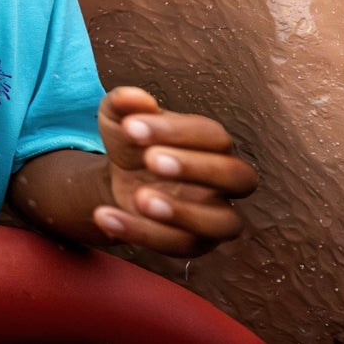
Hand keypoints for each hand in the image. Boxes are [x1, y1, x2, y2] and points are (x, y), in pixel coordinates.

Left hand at [93, 86, 257, 257]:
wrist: (119, 179)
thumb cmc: (131, 142)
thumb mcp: (118, 118)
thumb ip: (124, 104)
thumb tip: (132, 97)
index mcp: (212, 143)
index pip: (212, 135)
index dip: (175, 131)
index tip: (130, 126)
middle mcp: (225, 181)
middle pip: (238, 177)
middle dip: (196, 168)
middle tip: (150, 159)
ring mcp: (215, 216)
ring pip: (224, 223)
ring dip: (183, 213)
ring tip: (138, 198)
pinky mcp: (193, 243)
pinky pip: (179, 246)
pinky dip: (141, 233)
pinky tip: (105, 216)